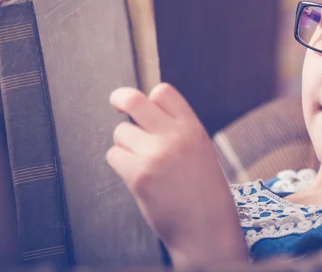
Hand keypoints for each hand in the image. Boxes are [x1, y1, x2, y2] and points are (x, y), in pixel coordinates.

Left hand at [107, 83, 247, 268]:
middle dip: (120, 98)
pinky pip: (114, 156)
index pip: (163, 92)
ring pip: (120, 132)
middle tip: (116, 102)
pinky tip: (138, 176)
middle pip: (133, 100)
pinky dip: (121, 165)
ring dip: (126, 145)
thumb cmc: (205, 193)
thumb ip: (177, 130)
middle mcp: (174, 136)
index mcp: (193, 128)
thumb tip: (145, 113)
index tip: (144, 105)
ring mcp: (156, 154)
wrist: (207, 229)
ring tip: (144, 163)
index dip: (150, 98)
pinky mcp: (139, 175)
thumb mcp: (201, 150)